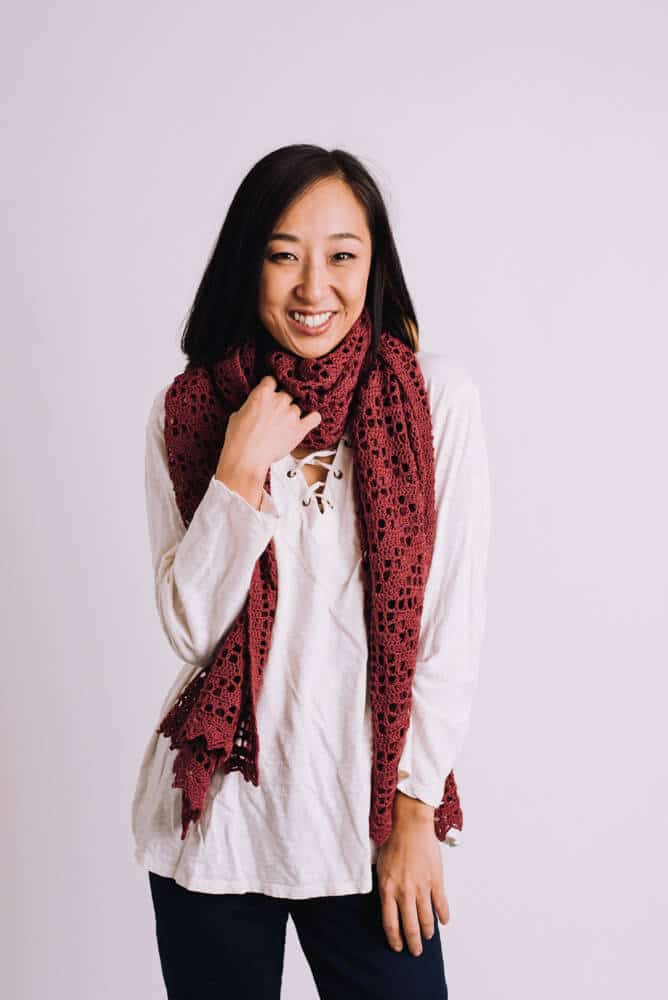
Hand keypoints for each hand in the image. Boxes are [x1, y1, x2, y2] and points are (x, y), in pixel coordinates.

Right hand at [216, 374, 321, 481]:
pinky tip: (309, 421)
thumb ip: (251, 406)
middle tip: (275, 414)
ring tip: (284, 426)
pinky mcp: (300, 429)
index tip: (270, 393)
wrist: (247, 458)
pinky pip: (314, 418)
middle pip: (286, 395)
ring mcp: (291, 414)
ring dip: (292, 415)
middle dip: (281, 403)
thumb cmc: (239, 440)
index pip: (271, 381)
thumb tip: (255, 408)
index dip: (270, 388)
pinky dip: (312, 419)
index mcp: (262, 394)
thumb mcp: (237, 415)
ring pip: (297, 408)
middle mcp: (279, 400)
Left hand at [376, 791, 449, 956]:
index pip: (391, 924)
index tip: (398, 947)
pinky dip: (443, 915)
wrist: (410, 825)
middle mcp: (404, 892)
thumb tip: (385, 902)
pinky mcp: (435, 880)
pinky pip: (441, 903)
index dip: (395, 939)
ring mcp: (421, 887)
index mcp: (388, 889)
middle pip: (410, 927)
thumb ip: (384, 886)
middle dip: (414, 943)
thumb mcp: (380, 866)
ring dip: (428, 931)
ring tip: (429, 938)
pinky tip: (444, 921)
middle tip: (416, 951)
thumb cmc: (393, 841)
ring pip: (426, 919)